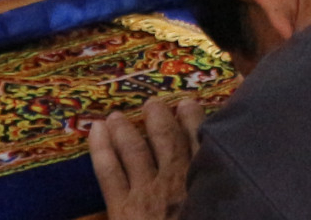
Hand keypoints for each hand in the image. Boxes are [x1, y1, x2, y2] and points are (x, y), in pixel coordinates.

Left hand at [90, 94, 204, 219]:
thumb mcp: (213, 206)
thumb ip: (214, 186)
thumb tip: (210, 163)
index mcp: (206, 182)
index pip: (202, 144)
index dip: (194, 122)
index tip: (189, 104)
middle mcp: (177, 178)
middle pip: (169, 140)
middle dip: (160, 119)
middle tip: (152, 103)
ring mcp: (147, 190)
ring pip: (135, 150)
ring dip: (125, 130)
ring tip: (117, 116)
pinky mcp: (123, 207)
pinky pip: (109, 171)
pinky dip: (101, 148)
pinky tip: (96, 130)